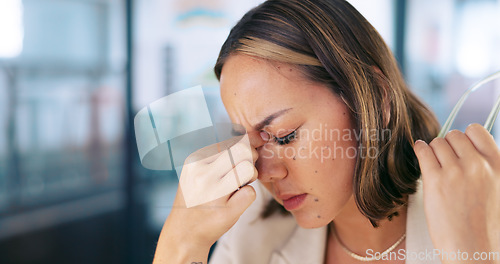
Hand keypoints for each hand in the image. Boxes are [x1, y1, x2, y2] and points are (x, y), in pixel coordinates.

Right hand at [180, 134, 255, 206]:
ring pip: (248, 169)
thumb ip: (221, 156)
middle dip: (251, 157)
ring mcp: (213, 193)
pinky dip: (247, 197)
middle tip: (246, 169)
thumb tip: (253, 139)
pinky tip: (234, 202)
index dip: (245, 145)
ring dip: (250, 176)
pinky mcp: (226, 211)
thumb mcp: (199, 172)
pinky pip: (251, 193)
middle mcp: (202, 174)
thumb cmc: (197, 199)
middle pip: (242, 150)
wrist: (184, 233)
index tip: (250, 151)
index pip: (230, 141)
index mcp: (196, 161)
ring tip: (240, 185)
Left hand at [414, 124, 499, 263]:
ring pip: (437, 142)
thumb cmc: (485, 226)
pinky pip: (423, 151)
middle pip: (454, 135)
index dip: (465, 138)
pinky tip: (420, 153)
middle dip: (447, 145)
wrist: (474, 250)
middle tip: (444, 161)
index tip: (459, 149)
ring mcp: (456, 172)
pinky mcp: (435, 181)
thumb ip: (487, 168)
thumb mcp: (497, 190)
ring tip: (434, 164)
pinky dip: (420, 149)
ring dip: (433, 151)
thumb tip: (468, 151)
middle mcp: (478, 165)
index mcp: (497, 165)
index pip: (477, 131)